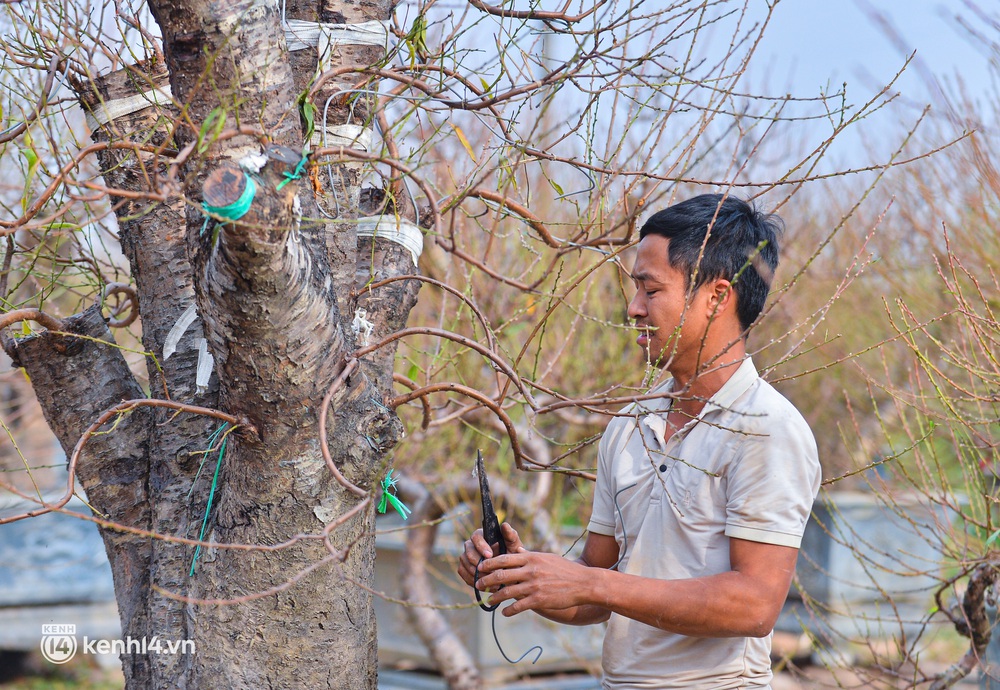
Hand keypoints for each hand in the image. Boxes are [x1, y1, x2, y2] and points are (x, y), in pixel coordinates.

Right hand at [457, 522, 524, 588]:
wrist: (510, 569)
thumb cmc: (511, 553)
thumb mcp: (514, 544)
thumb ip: (510, 535)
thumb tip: (505, 525)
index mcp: (481, 535)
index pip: (476, 537)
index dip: (481, 546)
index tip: (490, 555)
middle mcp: (471, 545)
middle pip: (468, 552)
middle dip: (478, 563)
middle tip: (490, 571)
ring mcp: (466, 557)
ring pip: (464, 564)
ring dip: (476, 573)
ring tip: (490, 579)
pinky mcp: (464, 568)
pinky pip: (463, 574)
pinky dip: (473, 580)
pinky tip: (485, 584)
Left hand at [473, 550, 598, 616]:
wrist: (583, 583)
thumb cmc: (565, 569)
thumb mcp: (546, 558)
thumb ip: (530, 557)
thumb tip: (517, 552)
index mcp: (531, 557)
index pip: (504, 559)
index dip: (488, 563)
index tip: (480, 567)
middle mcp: (530, 570)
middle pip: (501, 574)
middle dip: (486, 580)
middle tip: (477, 584)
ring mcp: (534, 585)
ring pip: (507, 592)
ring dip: (494, 596)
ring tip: (488, 599)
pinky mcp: (539, 599)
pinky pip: (518, 606)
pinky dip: (509, 610)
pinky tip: (504, 612)